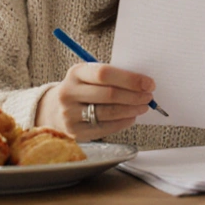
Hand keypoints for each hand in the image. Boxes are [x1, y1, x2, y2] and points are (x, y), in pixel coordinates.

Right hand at [36, 63, 153, 140]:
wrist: (56, 109)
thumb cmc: (83, 89)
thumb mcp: (89, 76)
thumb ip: (112, 77)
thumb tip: (143, 83)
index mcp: (76, 72)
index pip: (105, 73)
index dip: (130, 79)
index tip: (149, 83)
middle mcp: (69, 93)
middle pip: (109, 94)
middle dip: (134, 95)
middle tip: (149, 96)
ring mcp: (70, 114)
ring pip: (109, 112)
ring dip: (131, 110)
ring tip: (143, 106)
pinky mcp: (75, 131)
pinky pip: (105, 128)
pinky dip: (123, 122)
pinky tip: (131, 117)